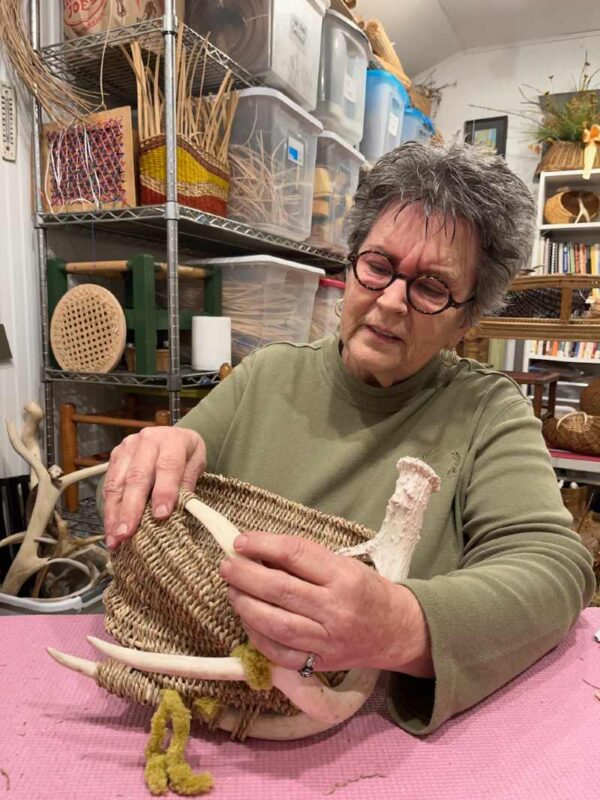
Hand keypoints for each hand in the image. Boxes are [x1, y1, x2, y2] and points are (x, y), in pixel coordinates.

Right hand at [103, 426, 205, 548]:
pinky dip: (109, 509)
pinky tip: (110, 528)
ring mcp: (128, 448)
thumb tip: (178, 511)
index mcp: (173, 441)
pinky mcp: (115, 456)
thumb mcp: (196, 465)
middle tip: (127, 534)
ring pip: (118, 483)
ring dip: (114, 514)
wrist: (172, 436)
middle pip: (137, 477)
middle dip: (131, 509)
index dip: (164, 491)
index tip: (161, 516)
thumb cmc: (186, 455)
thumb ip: (187, 485)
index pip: (168, 466)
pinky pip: (109, 485)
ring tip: (115, 539)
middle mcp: (148, 441)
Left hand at [219, 531, 432, 675]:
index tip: (240, 541)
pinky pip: (280, 654)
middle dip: (246, 576)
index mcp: (344, 577)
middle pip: (281, 590)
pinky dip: (258, 637)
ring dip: (246, 606)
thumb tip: (258, 552)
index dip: (264, 545)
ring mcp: (328, 641)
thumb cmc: (366, 591)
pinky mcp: (321, 664)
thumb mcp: (344, 565)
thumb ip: (304, 560)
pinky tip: (247, 620)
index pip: (296, 555)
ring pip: (276, 624)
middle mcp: (336, 609)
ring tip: (232, 591)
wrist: (396, 631)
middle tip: (227, 566)